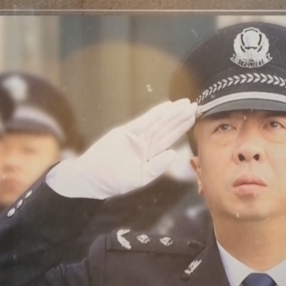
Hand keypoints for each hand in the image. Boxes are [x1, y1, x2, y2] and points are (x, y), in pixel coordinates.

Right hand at [48, 99, 196, 198]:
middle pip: (167, 127)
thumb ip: (156, 167)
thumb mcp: (139, 178)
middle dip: (181, 117)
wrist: (90, 178)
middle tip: (195, 105)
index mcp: (149, 154)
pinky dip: (156, 114)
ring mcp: (136, 136)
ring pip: (159, 122)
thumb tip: (173, 154)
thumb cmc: (112, 181)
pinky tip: (168, 107)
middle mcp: (145, 142)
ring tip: (186, 104)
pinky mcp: (126, 132)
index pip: (169, 138)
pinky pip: (144, 121)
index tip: (194, 119)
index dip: (182, 128)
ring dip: (172, 113)